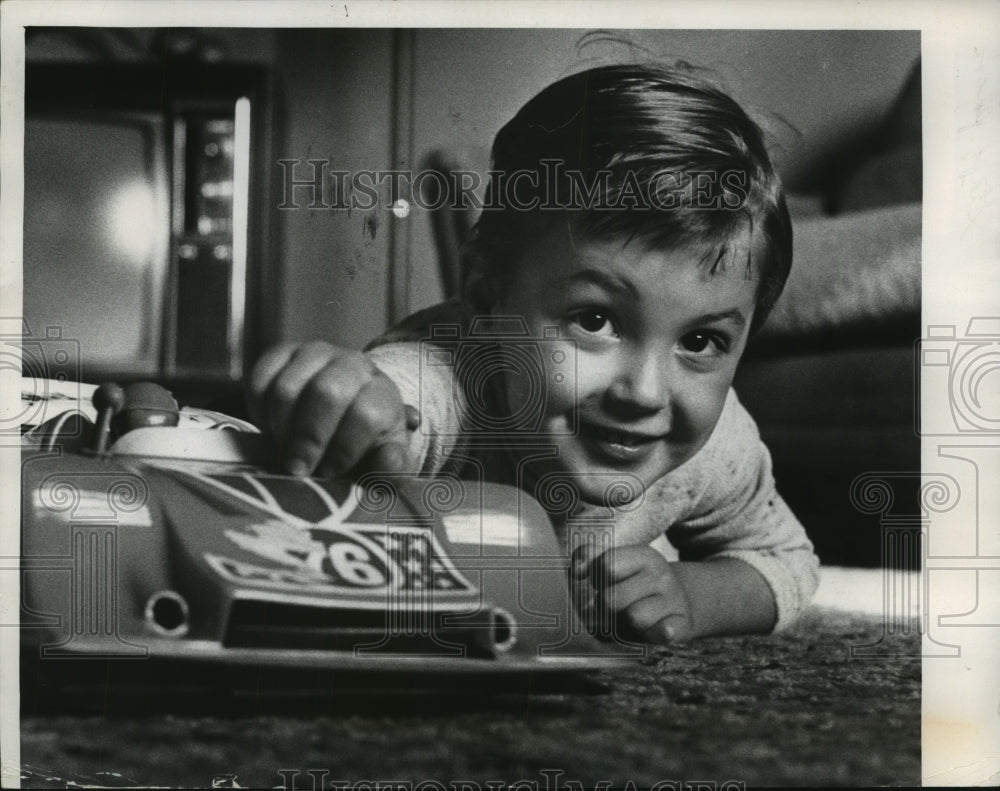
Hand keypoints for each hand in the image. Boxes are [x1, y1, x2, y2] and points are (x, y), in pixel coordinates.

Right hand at [247, 341, 418, 477]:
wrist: (341, 407)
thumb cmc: (362, 439)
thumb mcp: (381, 456)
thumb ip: (391, 466)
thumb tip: (389, 460)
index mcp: (381, 391)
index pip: (366, 414)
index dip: (344, 449)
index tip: (330, 473)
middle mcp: (352, 364)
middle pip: (326, 393)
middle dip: (308, 439)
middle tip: (298, 468)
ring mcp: (315, 354)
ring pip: (288, 389)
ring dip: (281, 428)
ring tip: (285, 450)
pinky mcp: (282, 352)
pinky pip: (260, 380)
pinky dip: (260, 412)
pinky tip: (273, 428)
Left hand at [571, 543, 694, 643]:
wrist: (680, 599)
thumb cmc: (636, 582)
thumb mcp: (618, 560)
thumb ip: (588, 557)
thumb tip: (575, 570)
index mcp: (643, 556)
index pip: (606, 566)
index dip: (596, 579)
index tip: (600, 583)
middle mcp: (661, 575)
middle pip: (612, 599)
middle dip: (605, 608)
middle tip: (611, 608)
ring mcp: (674, 600)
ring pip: (634, 619)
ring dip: (624, 626)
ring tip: (627, 620)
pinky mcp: (682, 624)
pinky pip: (662, 634)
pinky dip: (650, 636)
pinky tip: (648, 630)